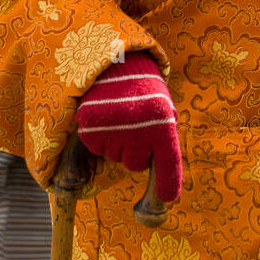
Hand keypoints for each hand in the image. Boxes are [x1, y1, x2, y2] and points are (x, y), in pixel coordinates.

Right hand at [75, 52, 181, 202]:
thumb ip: (161, 141)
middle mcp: (140, 129)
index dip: (168, 185)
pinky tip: (103, 115)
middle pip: (135, 164)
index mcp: (164, 123)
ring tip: (118, 115)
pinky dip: (98, 136)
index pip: (169, 163)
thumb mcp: (161, 109)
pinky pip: (95, 147)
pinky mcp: (91, 128)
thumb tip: (159, 182)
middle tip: (133, 125)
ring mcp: (114, 130)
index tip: (166, 199)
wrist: (113, 59)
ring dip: (115, 142)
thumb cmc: (142, 88)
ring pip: (114, 156)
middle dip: (134, 151)